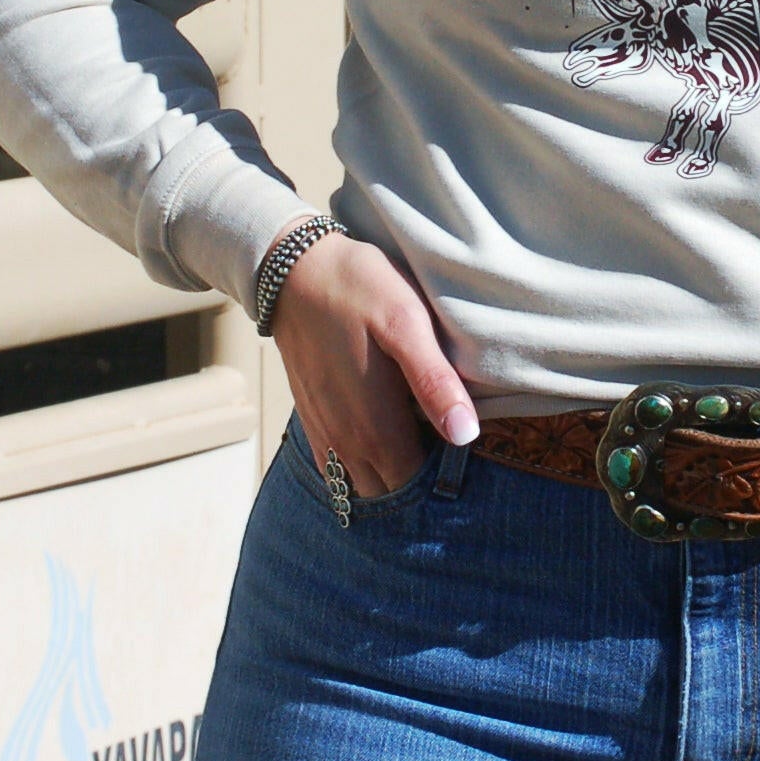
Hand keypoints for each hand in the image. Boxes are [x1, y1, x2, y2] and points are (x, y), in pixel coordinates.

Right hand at [270, 232, 478, 502]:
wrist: (293, 270)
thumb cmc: (359, 290)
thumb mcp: (406, 324)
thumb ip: (434, 382)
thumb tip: (465, 435)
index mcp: (376, 427)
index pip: (417, 485)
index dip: (445, 478)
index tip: (466, 451)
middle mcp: (346, 442)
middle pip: (391, 490)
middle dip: (419, 483)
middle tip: (449, 447)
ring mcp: (325, 433)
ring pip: (362, 484)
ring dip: (390, 477)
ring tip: (421, 444)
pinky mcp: (312, 419)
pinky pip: (336, 468)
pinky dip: (361, 468)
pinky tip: (382, 441)